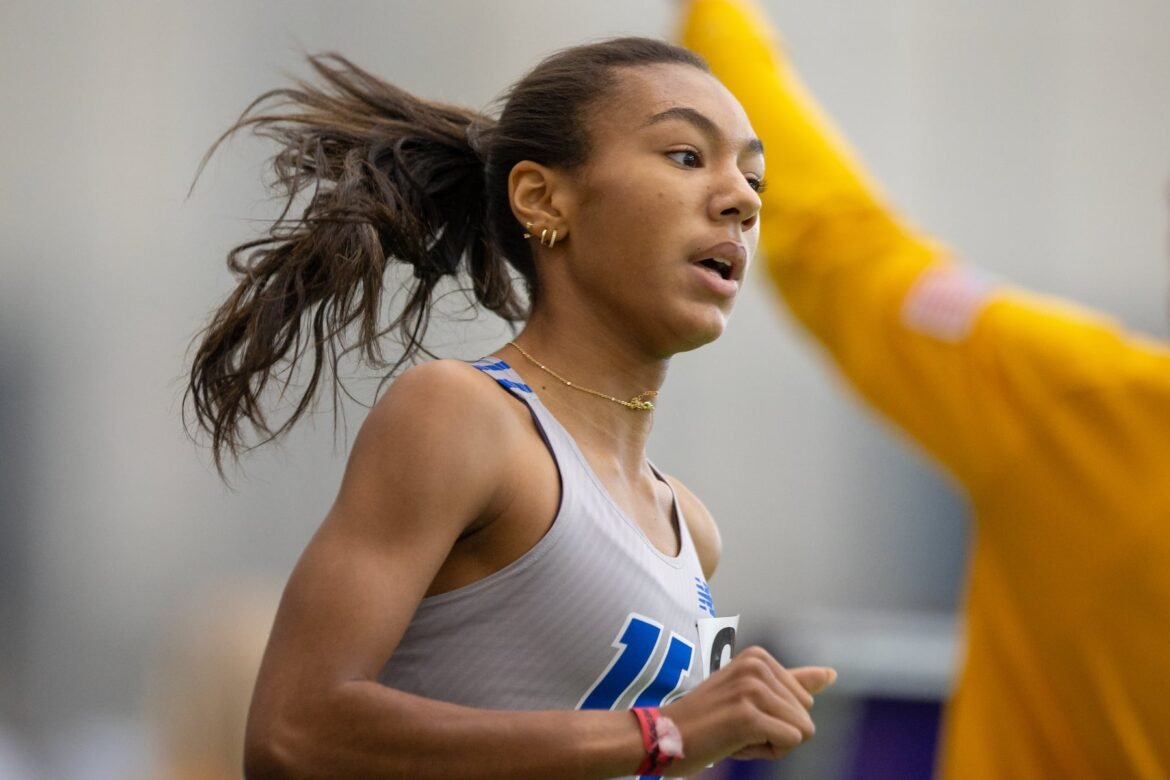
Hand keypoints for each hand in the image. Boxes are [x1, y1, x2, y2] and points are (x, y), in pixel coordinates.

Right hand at [658, 646, 835, 773]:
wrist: (662, 737)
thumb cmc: (707, 722)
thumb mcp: (751, 696)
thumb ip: (792, 683)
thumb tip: (832, 673)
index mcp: (758, 657)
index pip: (804, 700)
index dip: (776, 719)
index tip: (739, 715)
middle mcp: (756, 665)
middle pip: (806, 715)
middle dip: (776, 731)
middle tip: (736, 727)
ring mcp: (752, 688)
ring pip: (802, 730)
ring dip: (771, 744)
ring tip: (734, 734)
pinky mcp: (748, 715)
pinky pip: (790, 743)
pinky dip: (767, 753)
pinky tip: (735, 744)